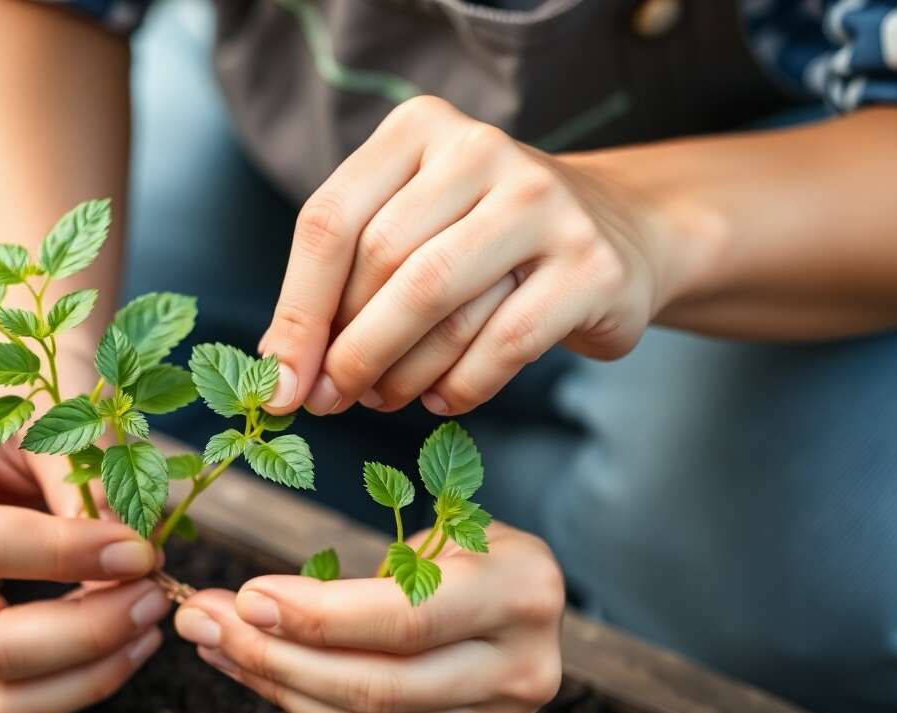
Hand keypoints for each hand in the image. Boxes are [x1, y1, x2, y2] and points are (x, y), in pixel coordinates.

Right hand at [0, 379, 169, 712]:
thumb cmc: (19, 395)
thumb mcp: (52, 409)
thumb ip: (88, 480)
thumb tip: (136, 563)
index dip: (69, 557)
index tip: (143, 551)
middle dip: (87, 632)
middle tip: (155, 596)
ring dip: (89, 674)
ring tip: (149, 624)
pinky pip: (5, 702)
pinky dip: (75, 685)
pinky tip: (125, 643)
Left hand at [172, 523, 563, 712]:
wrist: (532, 589)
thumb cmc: (472, 544)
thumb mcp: (441, 529)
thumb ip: (373, 573)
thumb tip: (252, 607)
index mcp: (519, 588)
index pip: (404, 618)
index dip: (317, 616)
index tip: (244, 597)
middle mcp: (523, 662)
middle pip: (378, 683)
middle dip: (276, 655)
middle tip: (204, 622)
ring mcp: (504, 711)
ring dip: (278, 683)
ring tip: (215, 645)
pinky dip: (308, 702)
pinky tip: (258, 669)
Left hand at [260, 95, 688, 415]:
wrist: (617, 232)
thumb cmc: (483, 239)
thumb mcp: (409, 231)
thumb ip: (343, 284)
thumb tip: (280, 370)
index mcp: (419, 129)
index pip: (330, 220)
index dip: (296, 310)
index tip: (278, 380)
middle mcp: (482, 149)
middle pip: (382, 262)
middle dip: (346, 347)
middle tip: (330, 398)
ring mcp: (544, 203)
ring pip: (436, 302)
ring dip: (396, 372)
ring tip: (380, 399)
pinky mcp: (591, 266)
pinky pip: (501, 345)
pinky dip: (459, 387)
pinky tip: (441, 400)